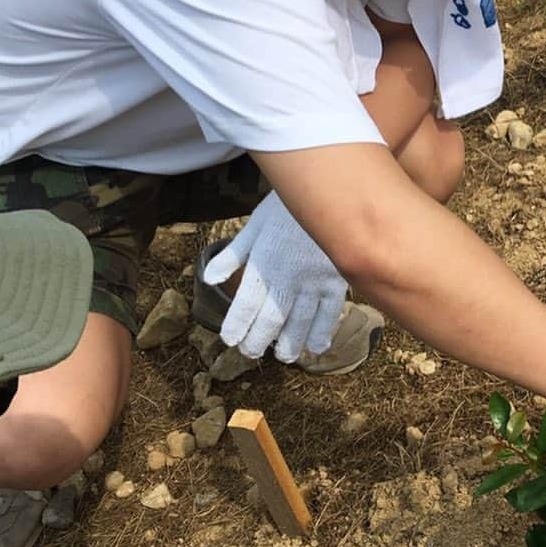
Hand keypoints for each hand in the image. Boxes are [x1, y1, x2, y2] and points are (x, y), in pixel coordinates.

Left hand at [202, 192, 346, 362]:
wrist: (327, 190)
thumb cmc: (287, 207)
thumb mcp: (255, 226)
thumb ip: (234, 255)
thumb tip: (210, 279)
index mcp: (264, 264)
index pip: (246, 303)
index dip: (237, 325)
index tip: (231, 340)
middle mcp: (287, 277)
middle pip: (271, 317)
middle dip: (260, 339)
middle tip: (253, 353)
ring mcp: (313, 281)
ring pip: (300, 320)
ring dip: (291, 342)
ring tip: (285, 357)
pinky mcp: (335, 280)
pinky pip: (329, 312)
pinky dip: (323, 331)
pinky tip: (317, 346)